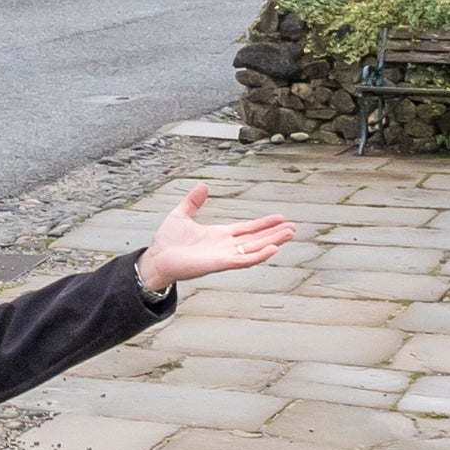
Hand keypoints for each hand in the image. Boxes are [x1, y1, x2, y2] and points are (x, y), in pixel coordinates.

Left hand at [135, 180, 294, 295]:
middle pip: (256, 239)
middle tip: (293, 228)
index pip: (247, 229)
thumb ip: (193, 201)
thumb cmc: (167, 242)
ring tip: (289, 235)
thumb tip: (203, 186)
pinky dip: (258, 255)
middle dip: (274, 234)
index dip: (263, 224)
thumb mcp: (181, 214)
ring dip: (272, 242)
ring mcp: (224, 255)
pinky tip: (272, 249)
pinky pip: (244, 260)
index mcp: (220, 235)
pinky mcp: (220, 263)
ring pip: (254, 248)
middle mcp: (226, 246)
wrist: (156, 258)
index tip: (280, 218)